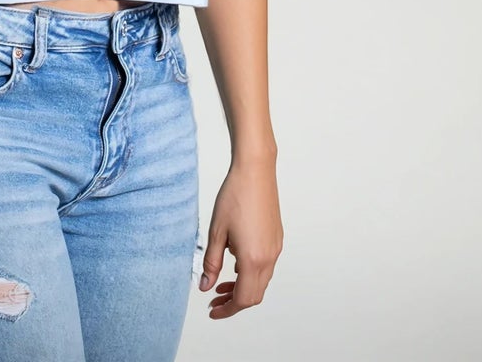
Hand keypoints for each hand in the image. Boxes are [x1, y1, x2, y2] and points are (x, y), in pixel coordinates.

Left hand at [197, 157, 281, 318]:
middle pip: (255, 295)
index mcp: (253, 260)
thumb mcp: (216, 232)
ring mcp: (275, 249)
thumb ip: (210, 263)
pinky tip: (234, 264)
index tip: (212, 310)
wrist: (255, 172)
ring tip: (221, 283)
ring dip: (242, 288)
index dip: (227, 309)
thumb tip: (205, 286)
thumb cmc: (235, 197)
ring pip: (261, 282)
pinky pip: (265, 267)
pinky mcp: (276, 239)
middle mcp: (269, 258)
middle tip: (214, 299)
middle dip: (234, 302)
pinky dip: (250, 274)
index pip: (243, 299)